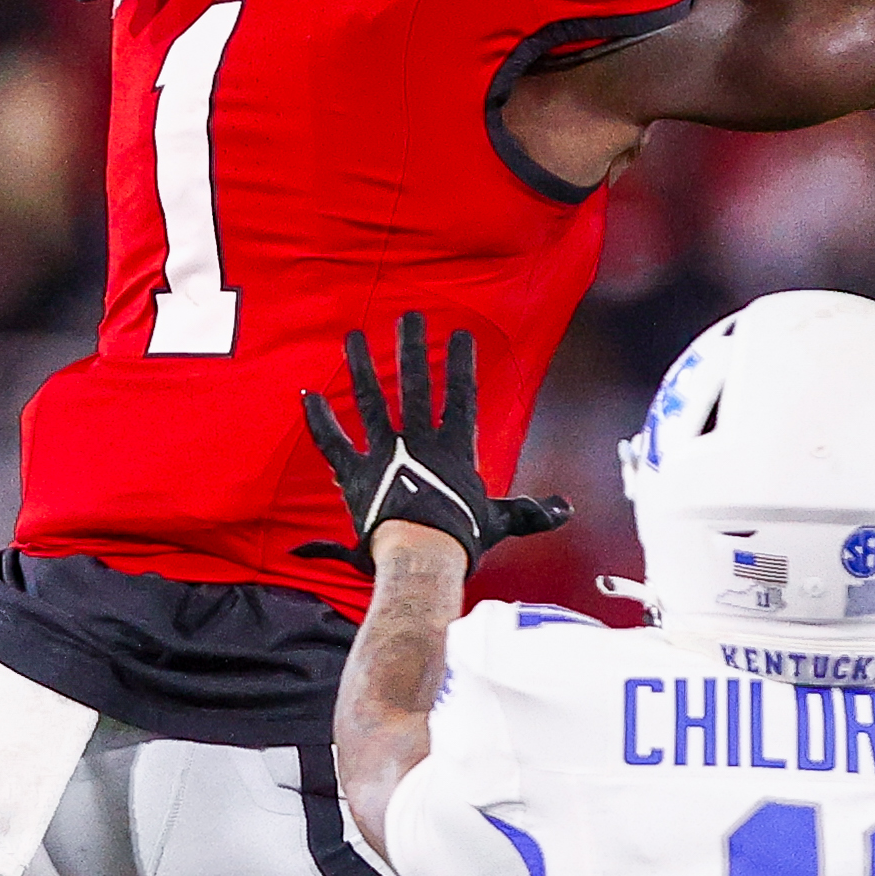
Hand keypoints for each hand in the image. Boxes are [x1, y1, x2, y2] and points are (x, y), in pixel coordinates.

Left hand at [297, 311, 564, 564]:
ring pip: (370, 399)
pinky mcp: (353, 473)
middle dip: (412, 346)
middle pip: (415, 384)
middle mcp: (417, 441)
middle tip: (409, 316)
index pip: (461, 396)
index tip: (460, 333)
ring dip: (361, 365)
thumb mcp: (502, 522)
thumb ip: (531, 512)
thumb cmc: (462, 542)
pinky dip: (319, 419)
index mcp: (454, 448)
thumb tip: (566, 511)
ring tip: (352, 335)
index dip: (462, 363)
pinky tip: (308, 394)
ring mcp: (383, 454)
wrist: (421, 560)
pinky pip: (332, 441)